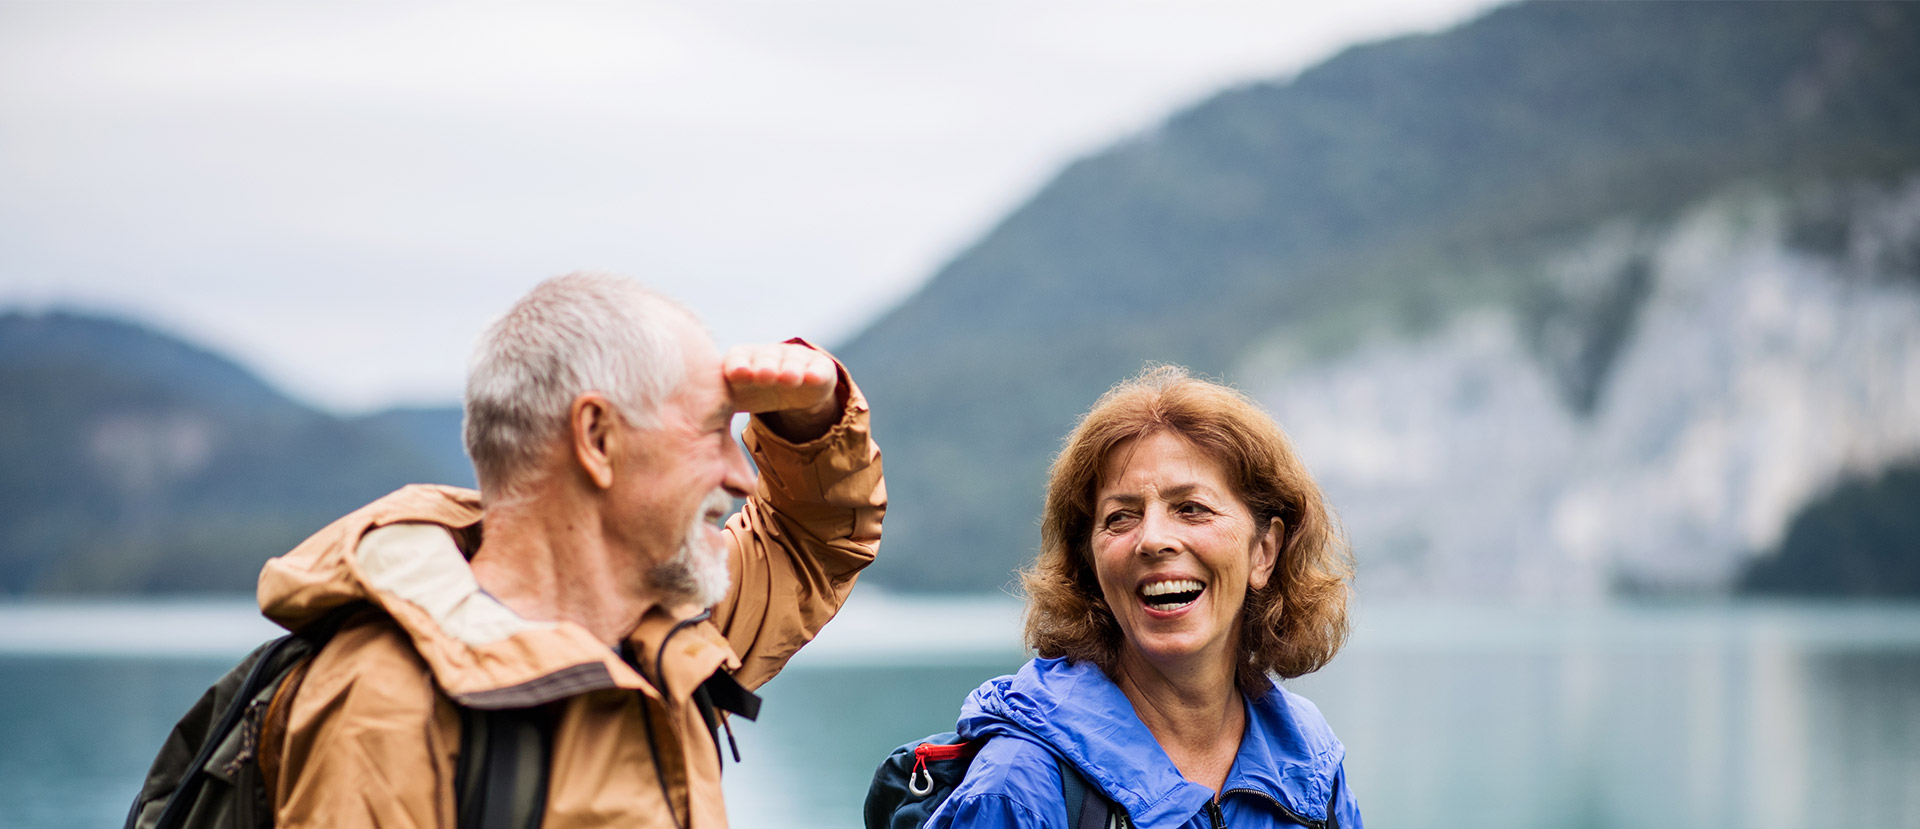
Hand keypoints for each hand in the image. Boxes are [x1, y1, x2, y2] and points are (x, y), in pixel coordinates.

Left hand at [723, 343, 840, 440]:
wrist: (793, 386)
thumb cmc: (754, 392)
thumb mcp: (735, 401)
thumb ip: (716, 419)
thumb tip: (698, 456)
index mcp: (743, 362)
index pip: (738, 360)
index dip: (739, 365)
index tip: (738, 375)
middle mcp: (768, 355)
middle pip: (766, 358)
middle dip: (765, 366)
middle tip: (765, 376)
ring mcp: (794, 359)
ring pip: (791, 361)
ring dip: (789, 369)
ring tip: (790, 379)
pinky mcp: (818, 367)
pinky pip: (817, 368)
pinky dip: (815, 372)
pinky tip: (813, 378)